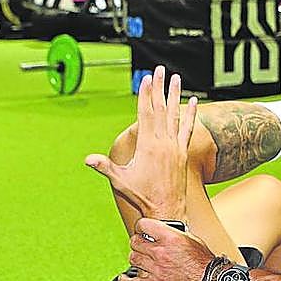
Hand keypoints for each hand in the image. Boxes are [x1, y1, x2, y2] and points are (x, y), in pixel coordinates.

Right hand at [84, 65, 195, 217]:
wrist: (167, 210)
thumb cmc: (142, 196)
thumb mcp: (121, 180)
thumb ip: (105, 166)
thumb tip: (87, 159)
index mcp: (148, 146)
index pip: (146, 114)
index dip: (145, 95)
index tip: (146, 79)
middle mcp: (164, 143)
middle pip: (161, 109)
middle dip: (159, 88)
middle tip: (160, 70)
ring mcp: (175, 147)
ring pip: (175, 115)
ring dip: (175, 95)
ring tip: (175, 78)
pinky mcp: (183, 152)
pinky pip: (188, 129)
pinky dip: (191, 114)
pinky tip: (194, 101)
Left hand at [121, 218, 214, 280]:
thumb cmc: (204, 262)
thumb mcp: (192, 239)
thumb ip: (174, 233)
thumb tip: (163, 230)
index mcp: (170, 238)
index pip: (143, 225)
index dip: (141, 226)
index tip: (142, 228)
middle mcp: (160, 253)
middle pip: (135, 242)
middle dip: (137, 241)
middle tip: (141, 243)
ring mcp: (157, 270)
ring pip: (133, 259)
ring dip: (135, 257)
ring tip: (140, 257)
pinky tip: (124, 277)